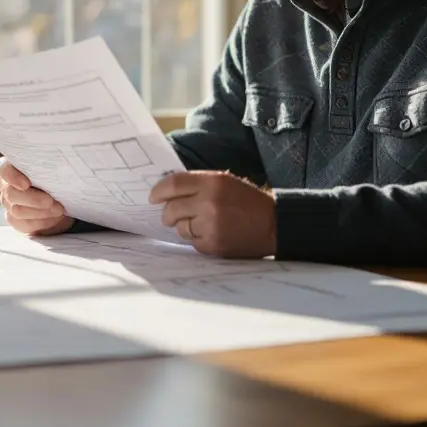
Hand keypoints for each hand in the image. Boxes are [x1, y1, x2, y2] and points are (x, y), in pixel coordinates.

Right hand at [0, 157, 72, 236]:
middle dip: (33, 199)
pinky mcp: (14, 219)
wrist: (61, 198)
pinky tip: (54, 217)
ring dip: (40, 211)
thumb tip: (58, 169)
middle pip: (11, 193)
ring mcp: (8, 203)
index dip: (12, 176)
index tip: (26, 184)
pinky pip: (24, 223)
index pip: (3, 168)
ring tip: (58, 209)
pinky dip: (41, 221)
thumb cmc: (56, 178)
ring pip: (17, 210)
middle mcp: (6, 185)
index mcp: (11, 167)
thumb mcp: (54, 169)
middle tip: (51, 201)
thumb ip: (49, 167)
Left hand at [149, 171, 275, 257]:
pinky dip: (198, 239)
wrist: (273, 224)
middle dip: (168, 214)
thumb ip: (198, 184)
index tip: (153, 197)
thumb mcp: (225, 182)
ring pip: (180, 227)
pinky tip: (212, 234)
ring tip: (203, 224)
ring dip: (186, 227)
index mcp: (212, 182)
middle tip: (171, 216)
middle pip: (171, 208)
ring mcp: (210, 225)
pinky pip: (192, 242)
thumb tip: (168, 191)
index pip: (174, 184)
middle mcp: (209, 202)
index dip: (159, 191)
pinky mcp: (213, 244)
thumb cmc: (248, 201)